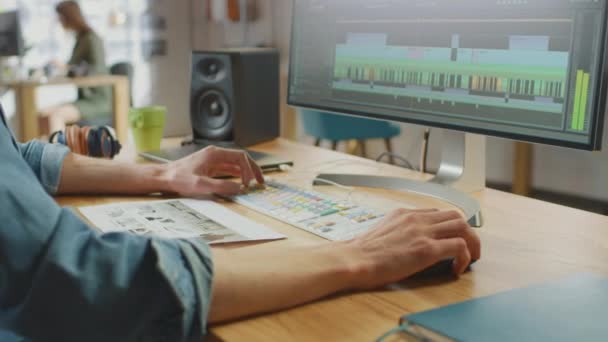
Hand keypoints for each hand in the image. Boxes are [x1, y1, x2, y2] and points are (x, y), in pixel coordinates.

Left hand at [163, 146, 264, 196]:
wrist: (163, 178)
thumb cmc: (177, 178)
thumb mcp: (200, 184)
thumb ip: (221, 186)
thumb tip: (239, 188)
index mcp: (214, 154)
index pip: (240, 157)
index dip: (248, 169)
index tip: (248, 183)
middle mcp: (215, 154)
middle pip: (241, 158)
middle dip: (252, 169)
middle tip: (261, 181)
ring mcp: (212, 160)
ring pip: (236, 164)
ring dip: (246, 173)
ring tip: (254, 183)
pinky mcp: (209, 168)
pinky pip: (228, 169)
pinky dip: (237, 175)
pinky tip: (240, 183)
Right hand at [347, 209, 480, 289]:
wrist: (354, 259)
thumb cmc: (362, 253)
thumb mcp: (381, 232)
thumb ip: (397, 232)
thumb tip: (405, 244)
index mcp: (405, 214)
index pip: (437, 212)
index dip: (448, 227)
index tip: (450, 239)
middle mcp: (416, 218)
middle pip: (455, 215)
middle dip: (467, 232)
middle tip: (468, 249)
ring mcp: (423, 232)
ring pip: (462, 226)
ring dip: (472, 243)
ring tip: (470, 258)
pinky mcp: (427, 249)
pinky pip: (459, 247)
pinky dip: (465, 258)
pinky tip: (456, 269)